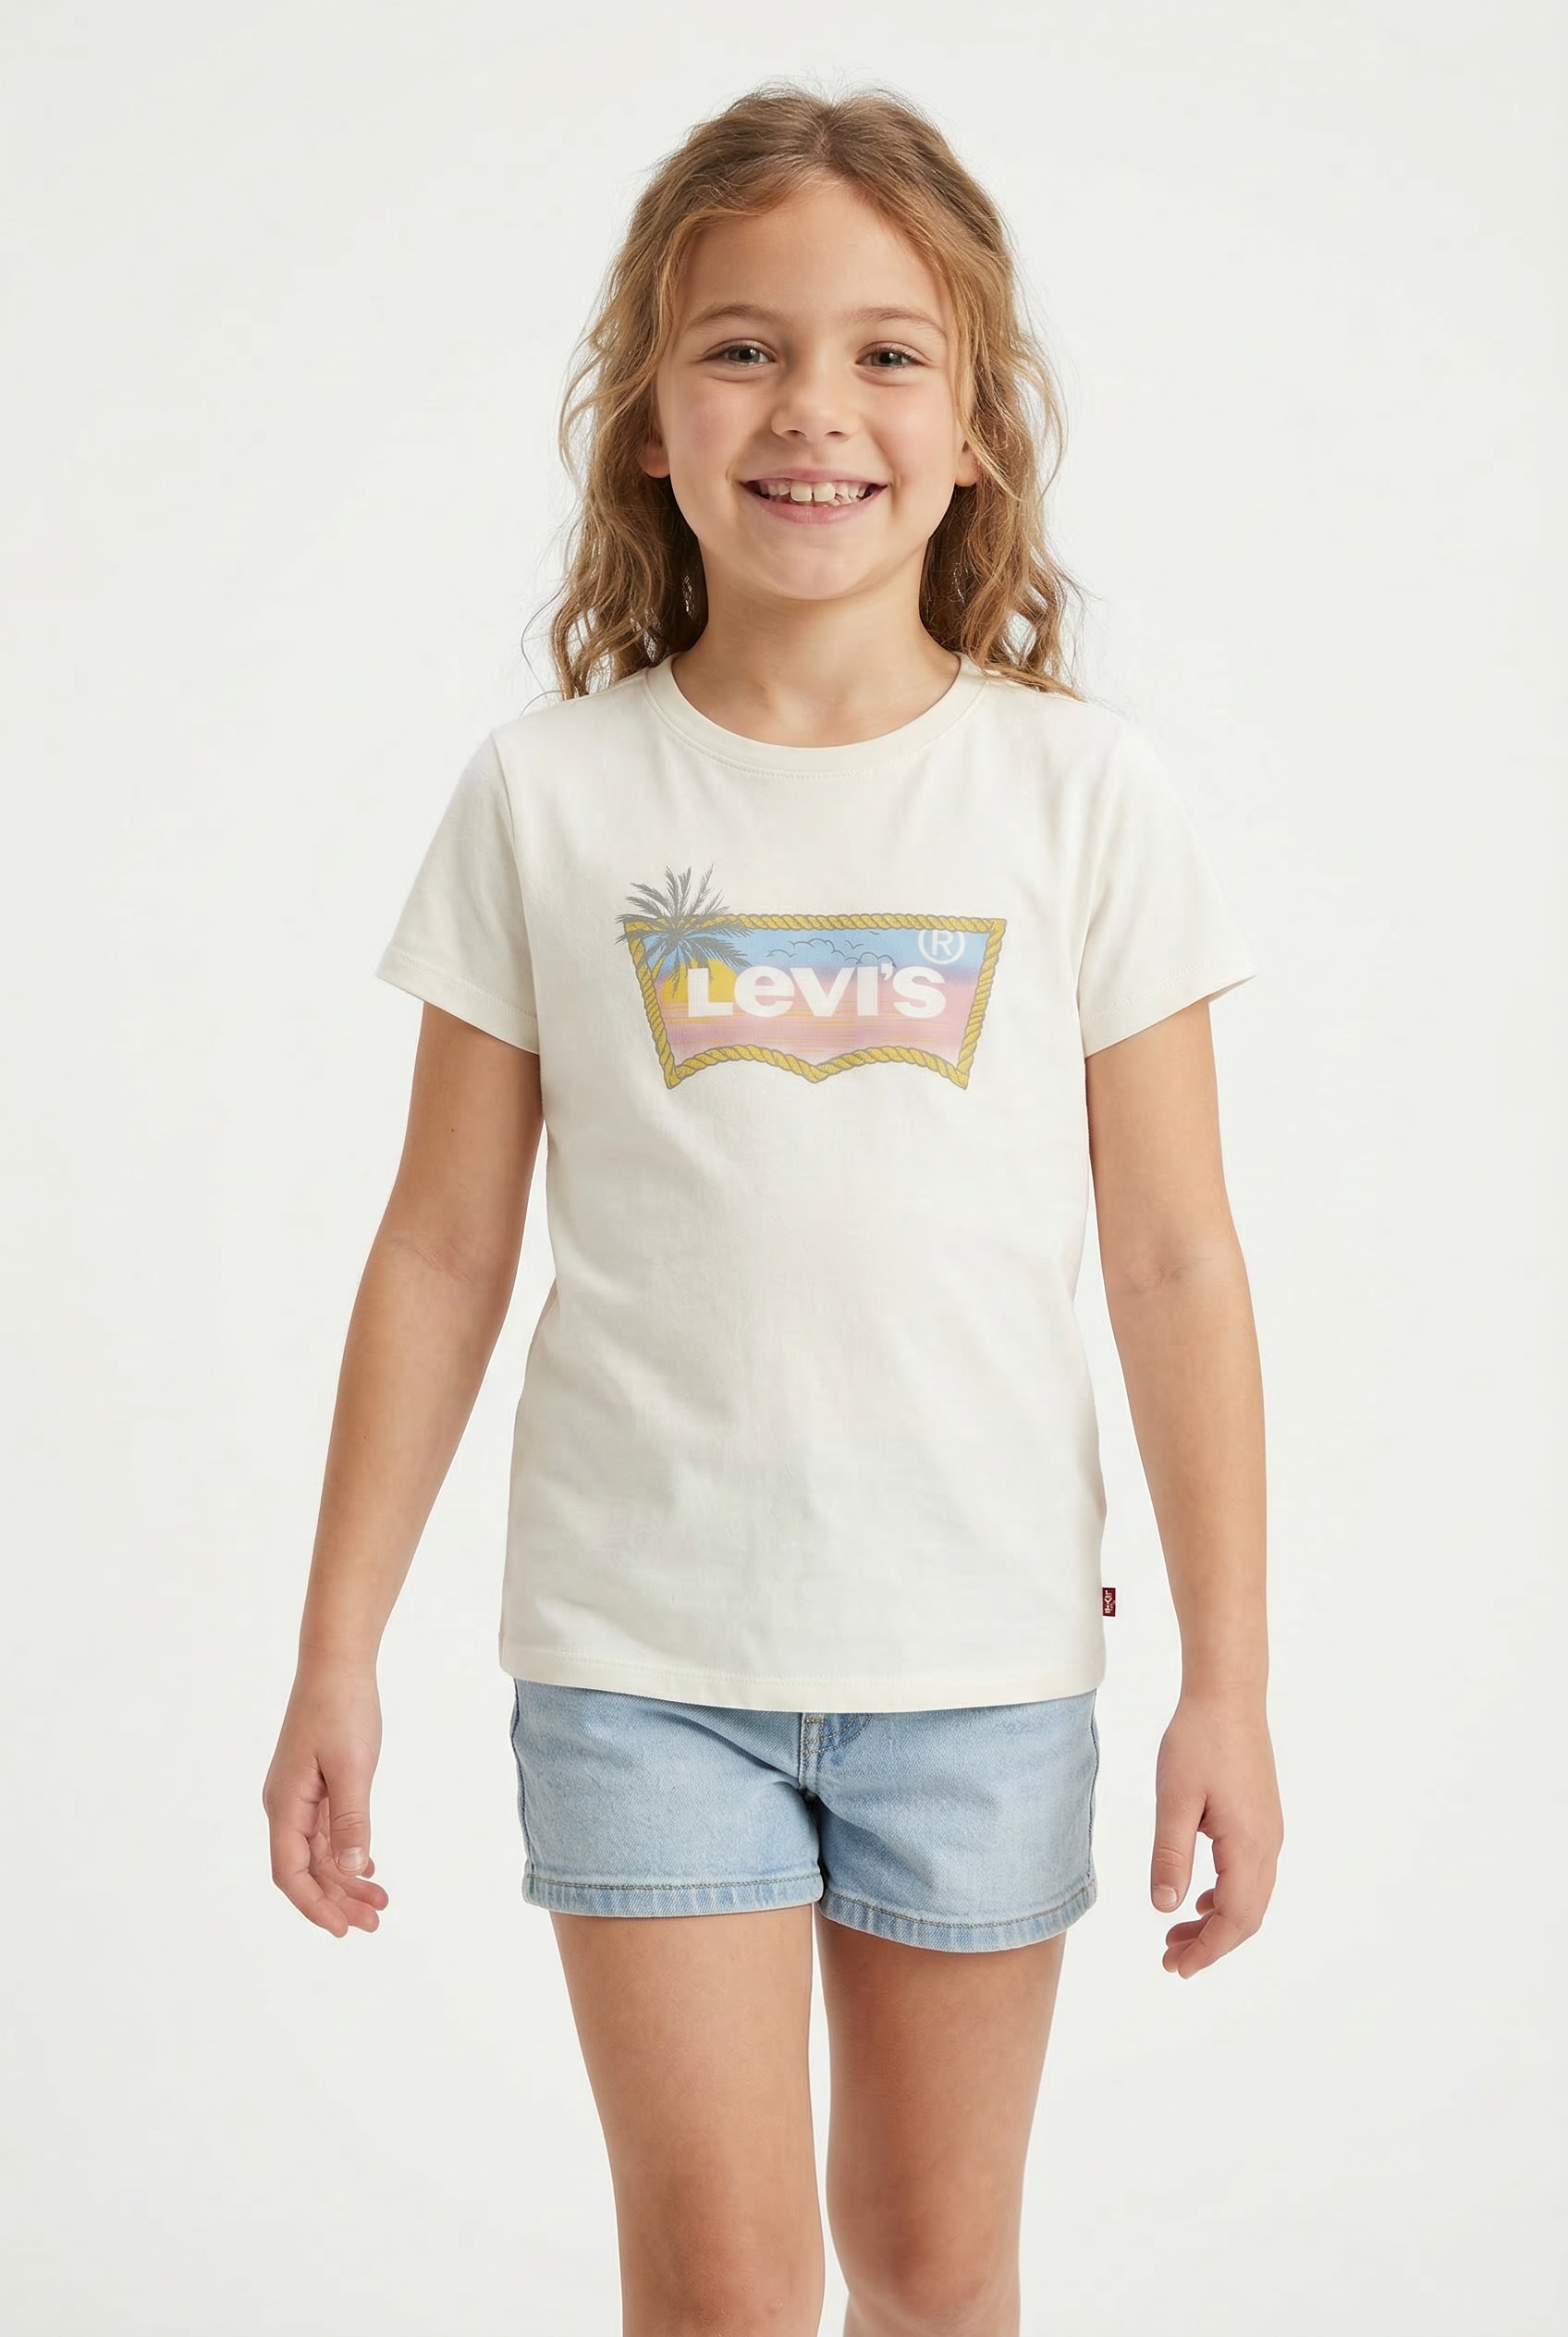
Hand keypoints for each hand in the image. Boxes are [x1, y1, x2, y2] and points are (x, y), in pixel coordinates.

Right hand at [262, 1663, 390, 1936]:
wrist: (337, 1663)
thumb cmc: (341, 1709)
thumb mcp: (351, 1768)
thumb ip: (350, 1821)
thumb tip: (348, 1870)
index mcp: (285, 1805)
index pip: (291, 1872)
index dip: (314, 1905)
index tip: (343, 1929)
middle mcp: (286, 1805)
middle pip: (306, 1869)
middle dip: (337, 1899)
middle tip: (375, 1921)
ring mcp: (300, 1795)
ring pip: (320, 1852)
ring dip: (346, 1879)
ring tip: (380, 1902)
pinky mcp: (316, 1784)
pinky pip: (327, 1831)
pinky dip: (347, 1852)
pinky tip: (367, 1866)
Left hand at [1149, 1690, 1281, 1977]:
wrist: (1229, 1694)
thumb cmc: (1198, 1740)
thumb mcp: (1174, 1799)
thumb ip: (1170, 1855)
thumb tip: (1166, 1908)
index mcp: (1248, 1845)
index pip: (1234, 1919)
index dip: (1207, 1950)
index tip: (1176, 1969)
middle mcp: (1267, 1844)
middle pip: (1247, 1916)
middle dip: (1211, 1944)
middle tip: (1170, 1960)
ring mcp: (1268, 1831)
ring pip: (1250, 1897)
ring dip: (1217, 1921)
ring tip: (1176, 1934)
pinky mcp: (1261, 1818)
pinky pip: (1250, 1874)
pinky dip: (1225, 1895)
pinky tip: (1199, 1896)